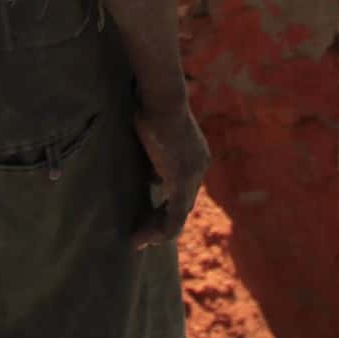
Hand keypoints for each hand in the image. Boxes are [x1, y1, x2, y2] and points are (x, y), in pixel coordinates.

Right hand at [131, 103, 209, 250]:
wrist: (162, 97)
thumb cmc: (152, 104)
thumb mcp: (153, 132)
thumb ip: (153, 154)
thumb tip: (149, 175)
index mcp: (196, 155)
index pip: (183, 188)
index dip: (166, 204)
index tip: (147, 214)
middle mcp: (200, 167)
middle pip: (183, 204)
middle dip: (162, 221)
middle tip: (142, 236)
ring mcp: (193, 175)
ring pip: (179, 214)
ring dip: (158, 229)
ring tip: (138, 241)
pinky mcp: (182, 181)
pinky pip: (174, 216)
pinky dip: (160, 230)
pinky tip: (143, 239)